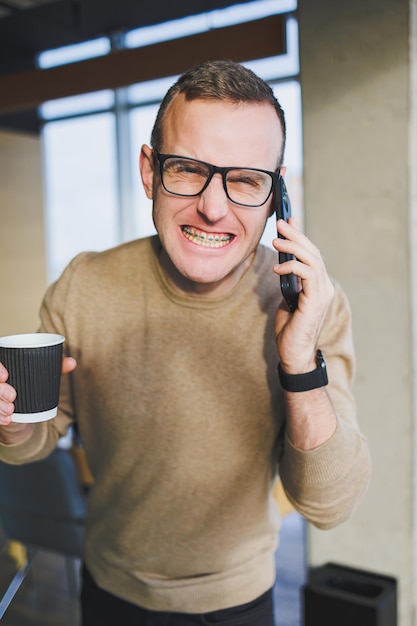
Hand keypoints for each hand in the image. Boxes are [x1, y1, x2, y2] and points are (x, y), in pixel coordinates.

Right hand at [0, 357, 76, 443]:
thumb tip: (72, 363)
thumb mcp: (43, 376)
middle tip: (12, 396)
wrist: (25, 411)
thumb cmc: (32, 386)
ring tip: (10, 410)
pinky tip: (7, 419)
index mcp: (6, 367)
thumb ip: (56, 368)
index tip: (5, 376)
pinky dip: (0, 417)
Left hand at [273, 218, 333, 372]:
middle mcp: (323, 287)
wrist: (294, 355)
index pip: (311, 255)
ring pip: (312, 260)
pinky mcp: (315, 302)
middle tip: (281, 222)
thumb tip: (283, 265)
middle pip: (313, 253)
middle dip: (296, 235)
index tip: (288, 222)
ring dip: (294, 246)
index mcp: (318, 286)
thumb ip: (289, 284)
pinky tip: (278, 267)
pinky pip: (307, 275)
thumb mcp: (287, 300)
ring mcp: (322, 294)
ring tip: (277, 238)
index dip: (300, 237)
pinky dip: (292, 267)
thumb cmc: (289, 331)